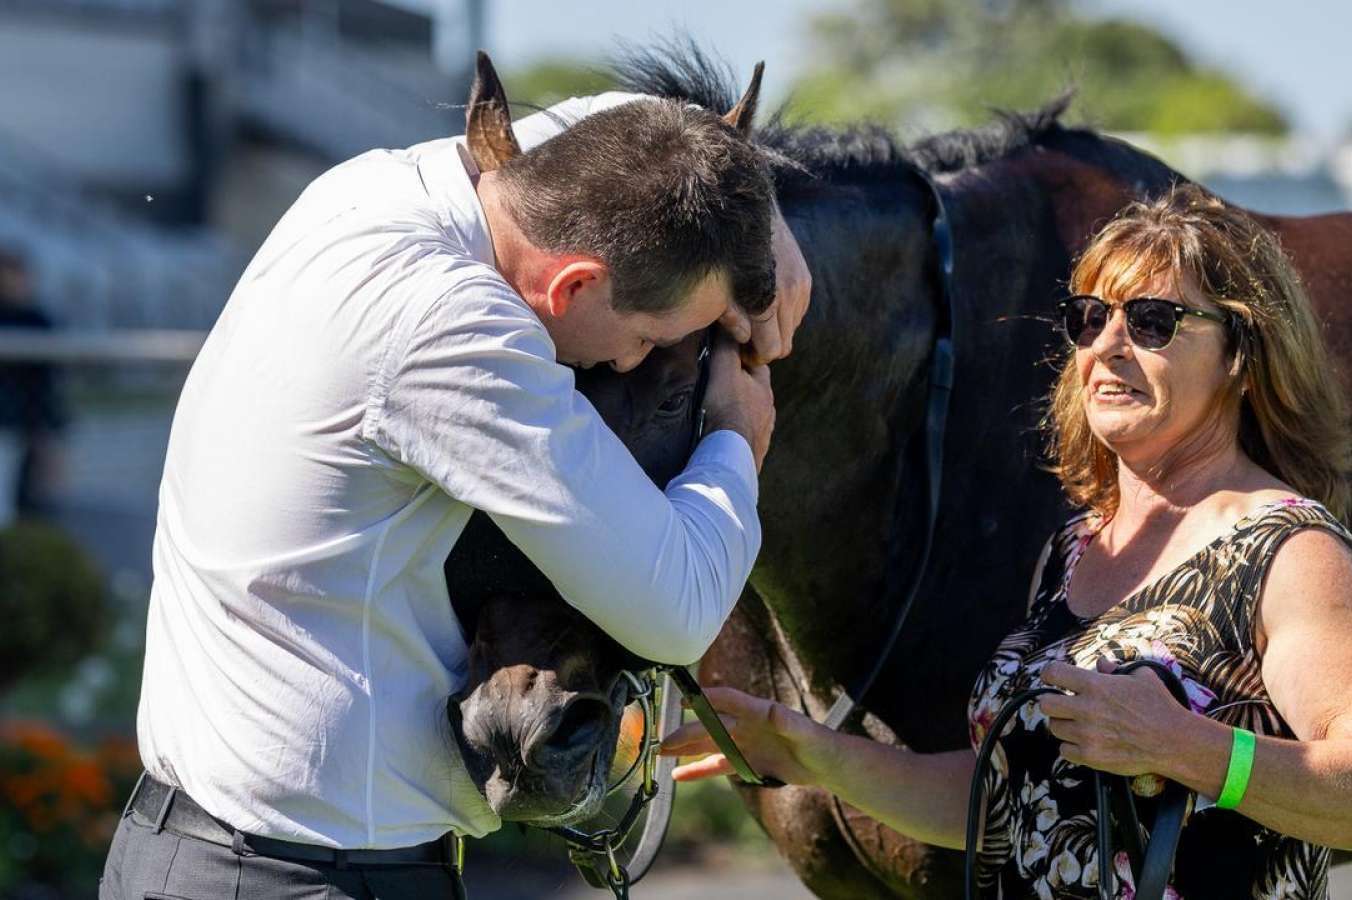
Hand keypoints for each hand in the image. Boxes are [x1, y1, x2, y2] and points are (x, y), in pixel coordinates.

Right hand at [658, 686, 828, 784]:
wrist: (826, 764)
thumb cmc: (820, 743)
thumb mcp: (806, 732)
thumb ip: (788, 721)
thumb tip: (772, 710)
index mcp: (758, 712)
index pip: (726, 701)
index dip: (705, 699)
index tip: (683, 700)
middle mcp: (746, 725)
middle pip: (710, 727)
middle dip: (686, 733)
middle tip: (663, 742)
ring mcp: (744, 744)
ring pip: (708, 745)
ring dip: (686, 749)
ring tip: (661, 752)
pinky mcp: (746, 762)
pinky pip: (717, 766)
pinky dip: (698, 771)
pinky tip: (679, 776)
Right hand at [702, 332, 773, 469]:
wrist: (731, 455)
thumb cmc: (727, 409)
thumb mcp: (724, 370)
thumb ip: (727, 347)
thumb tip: (728, 324)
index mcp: (764, 388)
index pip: (758, 365)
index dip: (745, 358)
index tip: (730, 356)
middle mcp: (769, 411)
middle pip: (757, 392)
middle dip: (744, 387)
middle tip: (722, 385)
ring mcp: (764, 433)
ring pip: (755, 416)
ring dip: (743, 413)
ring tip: (724, 413)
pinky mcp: (755, 452)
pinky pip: (748, 438)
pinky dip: (740, 434)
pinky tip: (730, 437)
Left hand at [719, 202, 810, 364]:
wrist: (749, 214)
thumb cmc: (727, 255)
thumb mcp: (721, 290)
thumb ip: (732, 319)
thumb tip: (742, 341)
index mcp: (766, 302)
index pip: (772, 350)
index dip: (756, 356)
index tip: (744, 351)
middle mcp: (788, 296)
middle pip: (785, 344)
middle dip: (767, 346)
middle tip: (749, 340)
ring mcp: (800, 286)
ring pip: (792, 329)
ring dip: (777, 329)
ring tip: (757, 320)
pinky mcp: (806, 279)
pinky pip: (799, 311)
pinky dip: (785, 313)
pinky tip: (769, 302)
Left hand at [1037, 658, 1190, 777]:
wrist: (1174, 742)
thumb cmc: (1160, 707)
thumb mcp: (1141, 677)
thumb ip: (1116, 669)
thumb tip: (1102, 664)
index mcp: (1095, 685)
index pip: (1053, 673)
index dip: (1050, 674)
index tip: (1053, 678)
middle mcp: (1086, 709)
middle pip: (1045, 704)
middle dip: (1052, 702)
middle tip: (1064, 705)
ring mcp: (1086, 734)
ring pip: (1054, 728)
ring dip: (1064, 725)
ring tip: (1079, 725)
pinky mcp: (1091, 756)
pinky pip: (1064, 751)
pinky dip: (1071, 747)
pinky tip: (1084, 742)